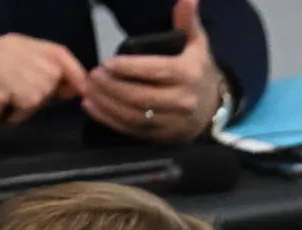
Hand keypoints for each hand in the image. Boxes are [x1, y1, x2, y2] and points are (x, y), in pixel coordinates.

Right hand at [0, 33, 88, 141]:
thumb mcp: (23, 86)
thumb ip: (50, 82)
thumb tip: (82, 85)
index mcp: (17, 42)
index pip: (60, 52)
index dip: (76, 73)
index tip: (82, 92)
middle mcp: (11, 45)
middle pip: (56, 71)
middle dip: (47, 94)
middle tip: (20, 102)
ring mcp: (5, 60)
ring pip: (45, 87)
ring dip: (32, 105)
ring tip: (10, 105)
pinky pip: (30, 101)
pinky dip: (21, 113)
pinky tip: (3, 110)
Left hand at [82, 0, 226, 141]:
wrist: (213, 107)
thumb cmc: (197, 69)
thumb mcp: (196, 43)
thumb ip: (187, 21)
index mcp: (189, 74)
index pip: (156, 71)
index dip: (129, 69)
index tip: (107, 63)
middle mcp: (183, 101)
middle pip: (142, 97)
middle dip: (113, 87)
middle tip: (93, 75)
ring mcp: (173, 123)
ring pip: (134, 116)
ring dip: (107, 104)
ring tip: (88, 89)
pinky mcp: (162, 137)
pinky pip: (132, 131)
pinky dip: (109, 120)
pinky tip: (92, 107)